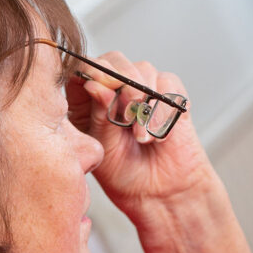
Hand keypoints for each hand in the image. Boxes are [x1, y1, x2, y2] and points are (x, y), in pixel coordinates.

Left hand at [65, 51, 216, 219]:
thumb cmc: (123, 174)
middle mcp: (114, 88)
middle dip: (121, 82)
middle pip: (114, 60)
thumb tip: (96, 84)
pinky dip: (163, 110)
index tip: (98, 87)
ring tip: (140, 137)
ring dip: (143, 103)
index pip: (82, 68)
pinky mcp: (170, 94)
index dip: (91, 71)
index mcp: (86, 99)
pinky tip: (157, 135)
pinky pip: (167, 84)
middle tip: (126, 113)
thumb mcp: (101, 146)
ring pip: (142, 68)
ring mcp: (143, 89)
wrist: (159, 192)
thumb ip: (98, 114)